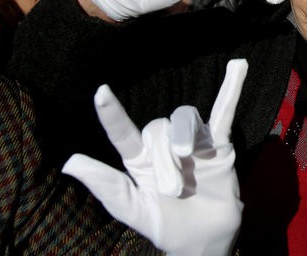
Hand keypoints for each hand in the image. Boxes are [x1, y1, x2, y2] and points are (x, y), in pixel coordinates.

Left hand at [62, 59, 247, 255]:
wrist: (204, 240)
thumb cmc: (165, 224)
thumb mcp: (133, 209)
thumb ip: (106, 185)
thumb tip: (69, 163)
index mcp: (140, 160)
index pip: (123, 133)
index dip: (112, 114)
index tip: (100, 92)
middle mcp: (164, 145)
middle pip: (159, 129)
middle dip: (164, 158)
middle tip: (173, 191)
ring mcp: (193, 141)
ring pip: (184, 118)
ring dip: (184, 136)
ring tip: (187, 159)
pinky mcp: (219, 144)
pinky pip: (223, 113)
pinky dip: (231, 90)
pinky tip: (238, 67)